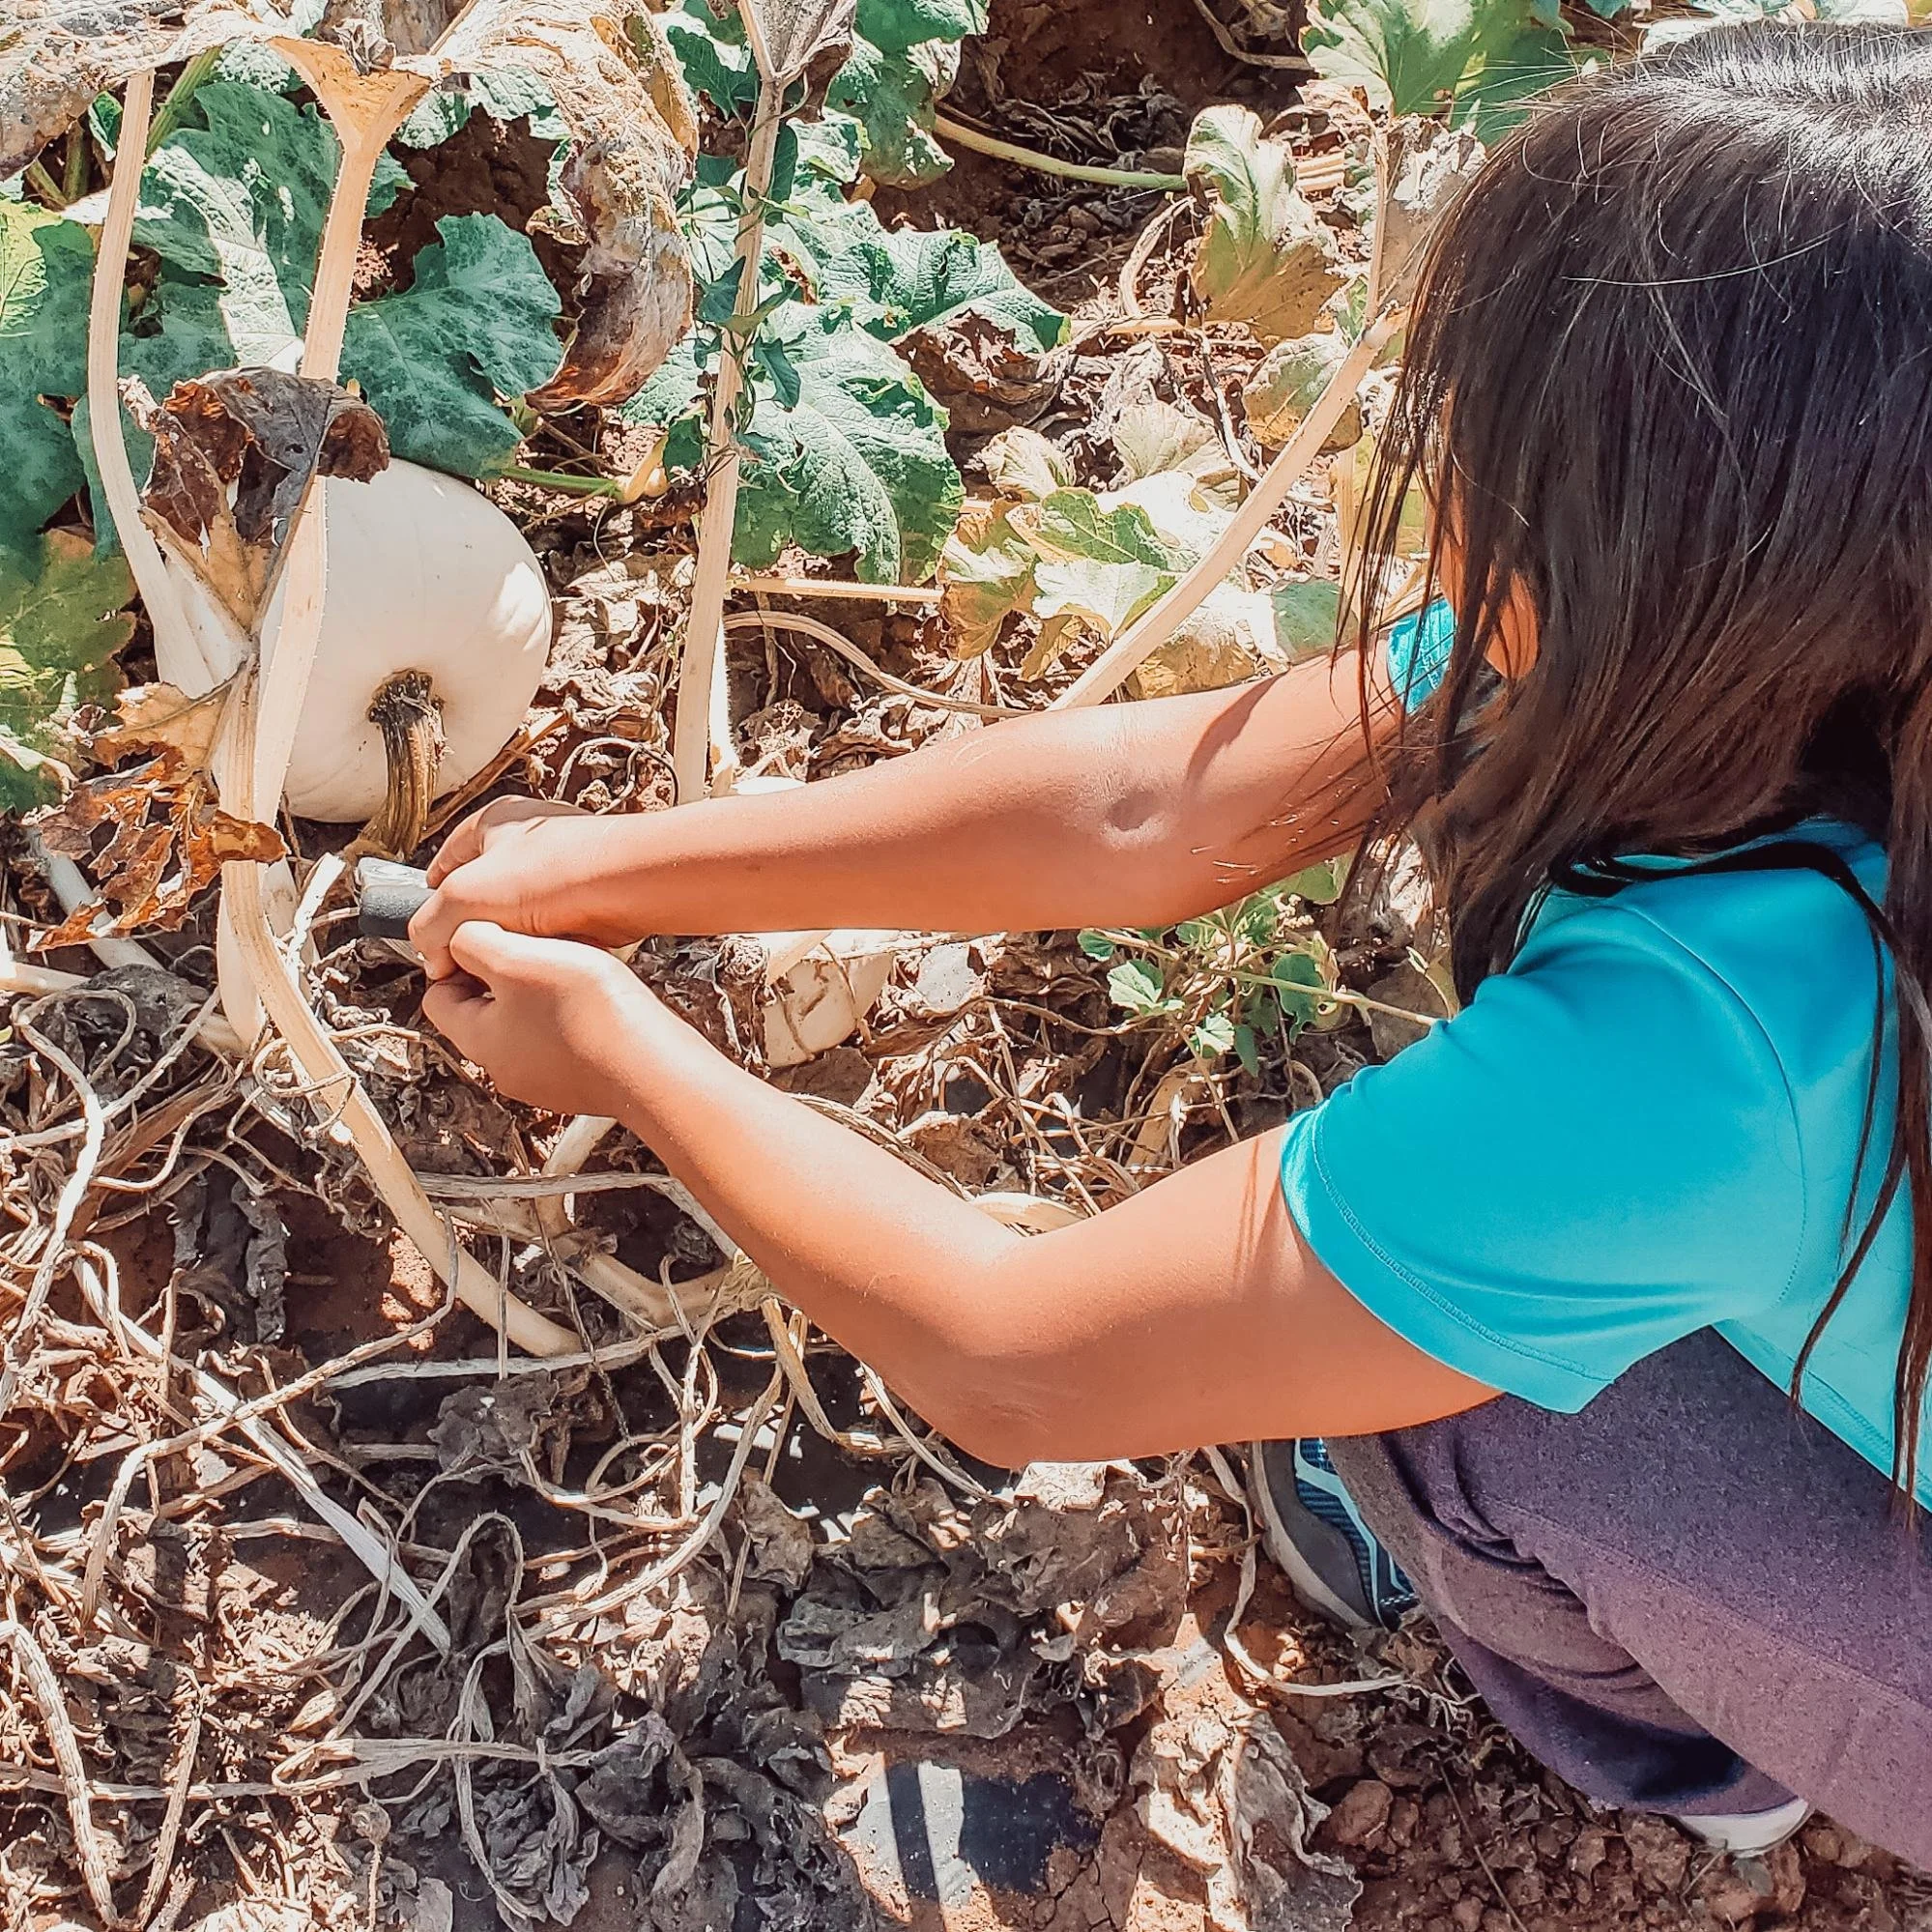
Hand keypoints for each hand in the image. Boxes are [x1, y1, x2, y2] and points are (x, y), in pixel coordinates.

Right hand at [413, 798, 634, 980]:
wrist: (630, 886)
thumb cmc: (558, 872)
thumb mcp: (466, 898)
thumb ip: (432, 925)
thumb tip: (432, 955)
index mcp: (494, 822)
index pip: (447, 858)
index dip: (435, 894)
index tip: (429, 925)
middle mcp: (531, 840)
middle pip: (486, 892)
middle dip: (477, 925)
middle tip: (468, 952)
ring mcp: (564, 868)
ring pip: (523, 915)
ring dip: (515, 938)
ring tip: (514, 954)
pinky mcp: (592, 897)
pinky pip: (557, 929)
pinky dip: (549, 945)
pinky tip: (548, 956)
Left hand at [420, 922, 657, 1119]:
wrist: (653, 1066)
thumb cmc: (590, 1015)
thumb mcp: (518, 958)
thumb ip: (474, 941)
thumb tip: (458, 939)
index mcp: (477, 1039)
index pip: (438, 995)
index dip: (459, 960)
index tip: (489, 939)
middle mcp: (504, 1067)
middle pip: (484, 1009)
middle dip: (505, 974)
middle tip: (535, 950)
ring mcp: (543, 1078)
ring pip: (526, 1022)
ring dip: (542, 992)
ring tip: (572, 971)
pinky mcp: (579, 1079)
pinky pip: (562, 1037)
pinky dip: (572, 1014)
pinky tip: (596, 999)